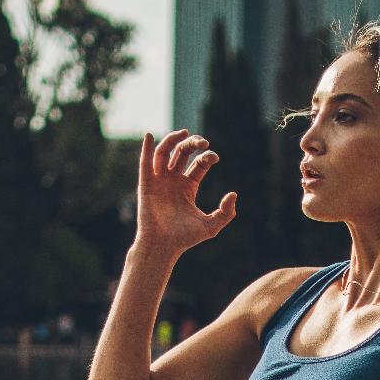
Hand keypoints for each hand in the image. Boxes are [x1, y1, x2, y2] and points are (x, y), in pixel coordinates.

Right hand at [135, 129, 236, 254]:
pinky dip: (147, 149)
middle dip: (192, 144)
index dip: (207, 156)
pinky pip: (145, 163)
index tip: (214, 157)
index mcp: (188, 187)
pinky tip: (150, 136)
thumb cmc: (184, 239)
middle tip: (202, 141)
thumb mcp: (211, 227)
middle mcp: (173, 181)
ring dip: (173, 141)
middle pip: (182, 153)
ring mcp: (159, 181)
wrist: (162, 246)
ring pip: (165, 153)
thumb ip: (225, 213)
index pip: (198, 164)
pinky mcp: (146, 185)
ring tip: (184, 133)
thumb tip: (233, 194)